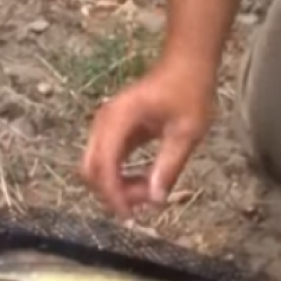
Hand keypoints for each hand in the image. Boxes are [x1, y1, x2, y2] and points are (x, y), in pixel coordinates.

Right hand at [79, 55, 215, 218]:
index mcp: (119, 119)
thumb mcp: (187, 132)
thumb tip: (155, 200)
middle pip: (91, 170)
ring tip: (148, 192)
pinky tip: (143, 183)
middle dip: (113, 193)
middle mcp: (104, 122)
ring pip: (95, 168)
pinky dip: (119, 178)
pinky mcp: (111, 132)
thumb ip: (169, 166)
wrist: (185, 65)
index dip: (114, 194)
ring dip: (116, 188)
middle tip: (145, 203)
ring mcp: (104, 127)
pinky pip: (106, 162)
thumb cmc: (189, 92)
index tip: (131, 215)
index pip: (105, 164)